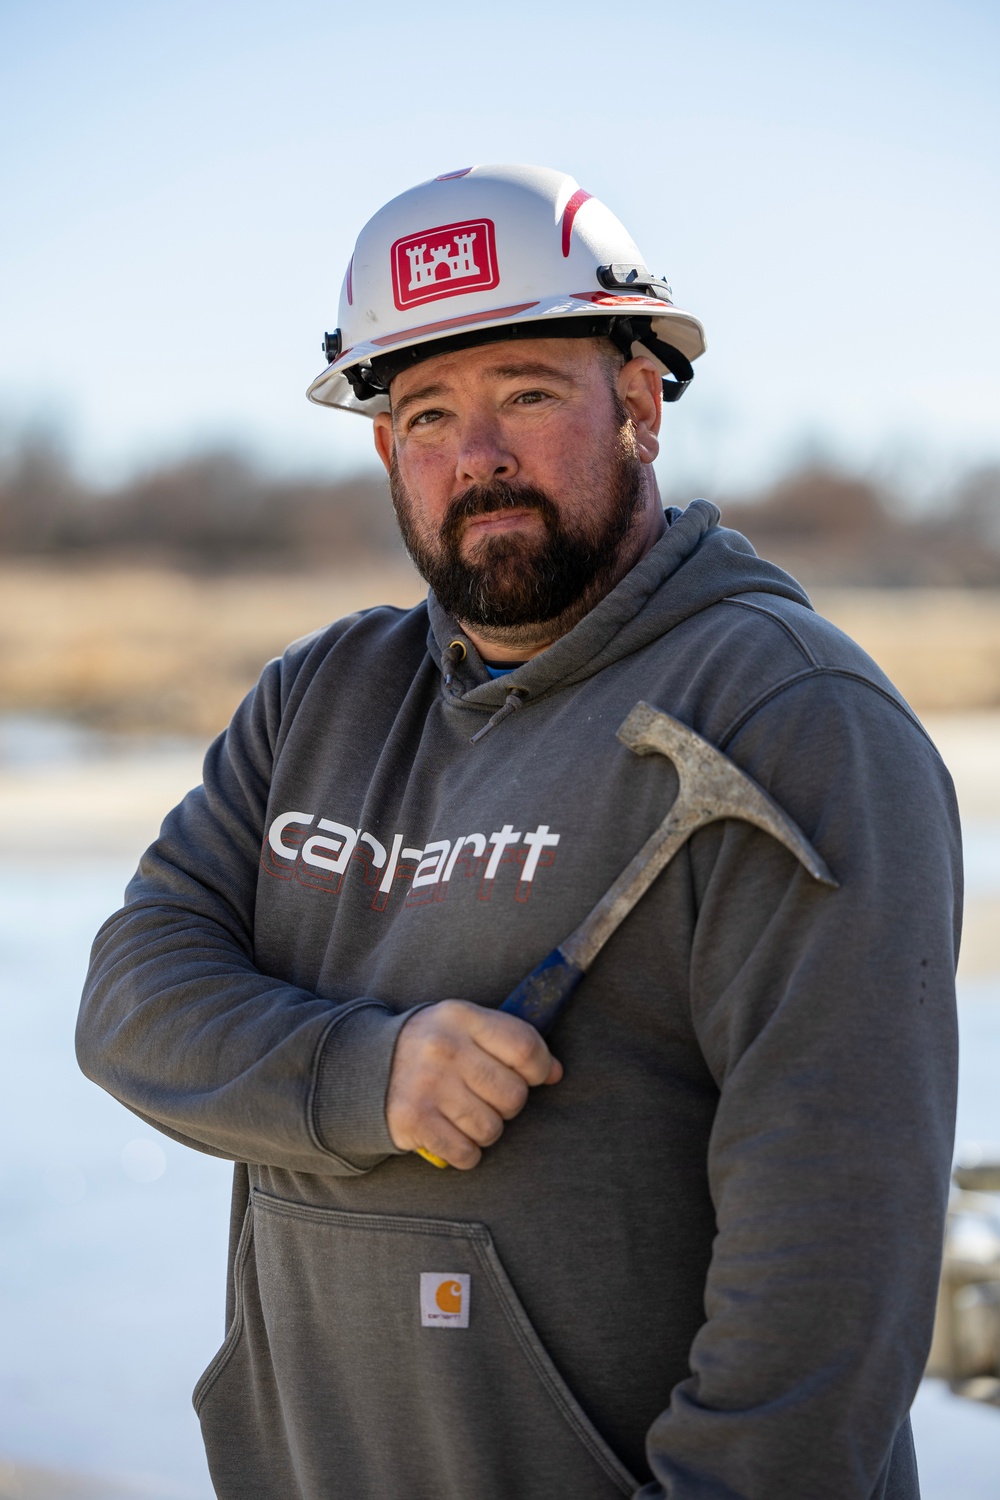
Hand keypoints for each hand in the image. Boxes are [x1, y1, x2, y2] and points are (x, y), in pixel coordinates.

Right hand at [386, 1000, 562, 1168]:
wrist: (365, 1068)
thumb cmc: (432, 1049)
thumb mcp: (465, 1028)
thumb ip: (510, 1042)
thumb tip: (555, 1072)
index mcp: (462, 1017)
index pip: (525, 1046)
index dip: (539, 1068)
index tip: (533, 1076)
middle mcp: (444, 1048)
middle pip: (512, 1095)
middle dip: (508, 1104)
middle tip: (486, 1097)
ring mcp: (427, 1085)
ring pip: (491, 1128)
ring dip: (485, 1130)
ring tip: (465, 1114)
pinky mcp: (414, 1120)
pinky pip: (466, 1153)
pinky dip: (465, 1152)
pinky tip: (452, 1134)